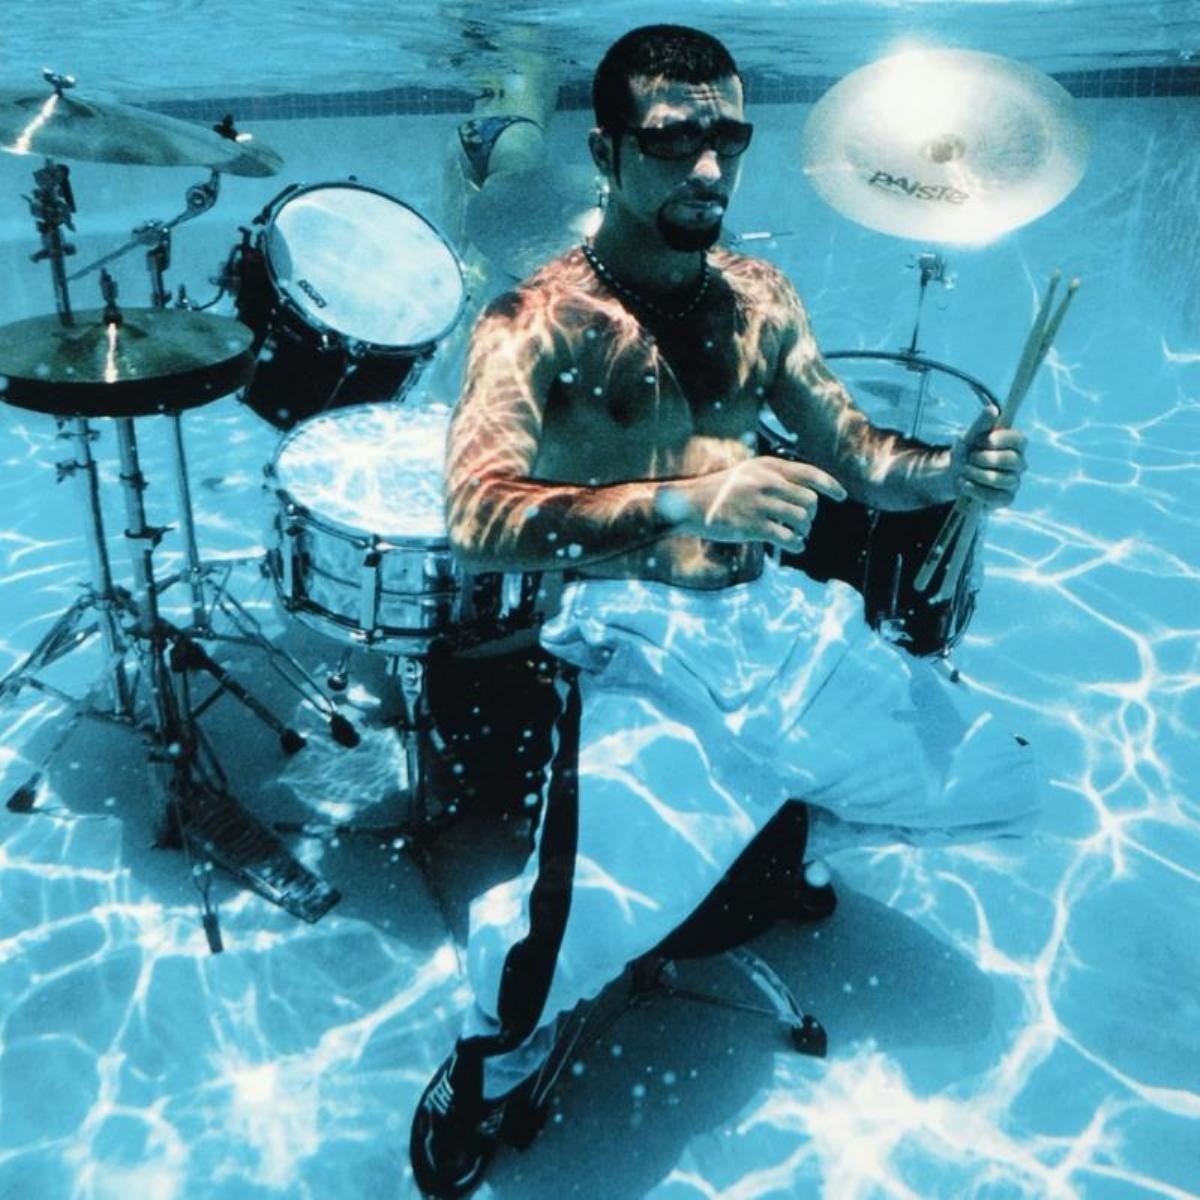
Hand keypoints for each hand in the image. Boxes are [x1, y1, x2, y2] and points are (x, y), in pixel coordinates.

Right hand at [668, 456, 846, 550]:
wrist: (690, 503)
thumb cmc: (721, 490)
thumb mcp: (749, 472)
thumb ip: (776, 476)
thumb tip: (809, 492)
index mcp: (768, 466)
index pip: (810, 474)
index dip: (830, 485)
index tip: (842, 496)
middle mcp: (767, 482)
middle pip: (810, 500)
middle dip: (811, 514)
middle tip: (803, 522)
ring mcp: (760, 504)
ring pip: (801, 520)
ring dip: (803, 530)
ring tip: (796, 534)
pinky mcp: (753, 526)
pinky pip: (787, 537)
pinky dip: (795, 544)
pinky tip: (793, 545)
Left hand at [950, 408, 1027, 508]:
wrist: (952, 475)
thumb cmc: (966, 451)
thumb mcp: (969, 436)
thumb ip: (980, 424)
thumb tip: (992, 409)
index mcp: (1015, 444)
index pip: (1020, 440)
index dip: (999, 440)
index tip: (979, 440)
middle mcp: (1019, 463)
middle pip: (1011, 461)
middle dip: (984, 459)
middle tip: (968, 458)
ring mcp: (1014, 482)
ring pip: (1003, 480)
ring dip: (977, 475)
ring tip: (963, 471)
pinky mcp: (1006, 499)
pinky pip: (997, 497)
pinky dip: (977, 491)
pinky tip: (964, 484)